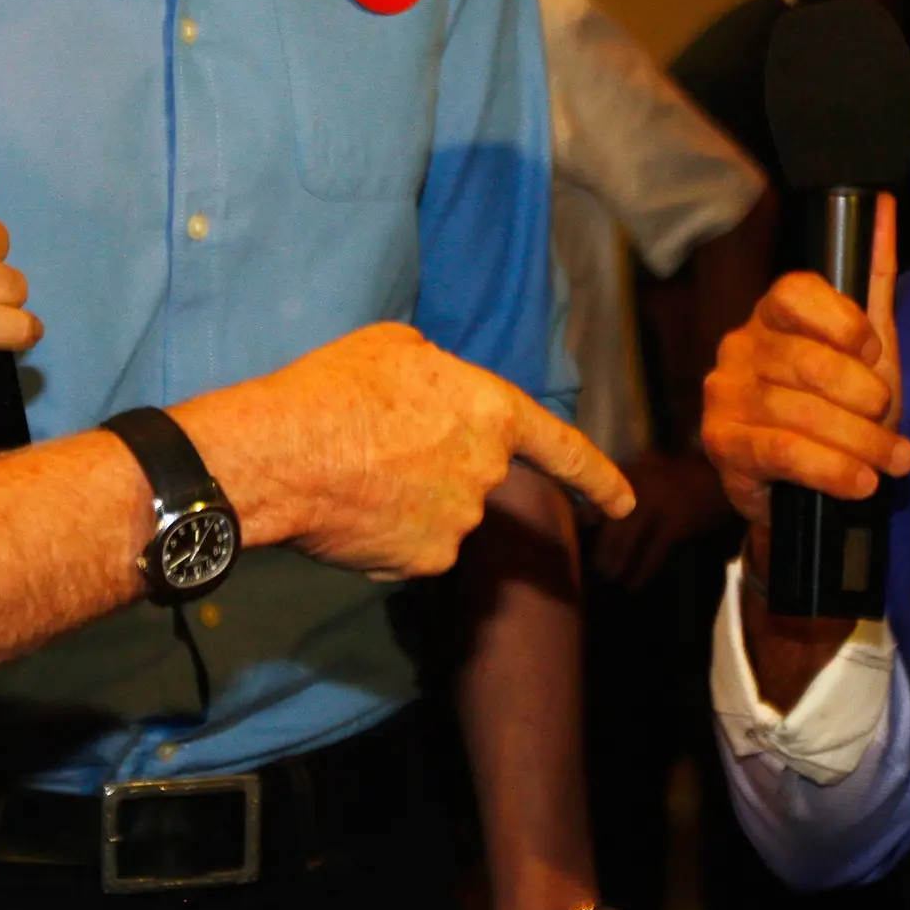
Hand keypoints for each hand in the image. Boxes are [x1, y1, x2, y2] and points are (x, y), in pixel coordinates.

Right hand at [179, 324, 633, 581]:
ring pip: (438, 515)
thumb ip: (440, 376)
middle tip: (374, 449)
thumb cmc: (333, 388)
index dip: (597, 477)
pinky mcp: (425, 561)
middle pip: (473, 477)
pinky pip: (410, 549)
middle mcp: (488, 473)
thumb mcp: (396, 347)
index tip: (624, 503)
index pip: (562, 449)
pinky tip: (349, 510)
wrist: (284, 452)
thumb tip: (440, 397)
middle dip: (434, 469)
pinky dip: (383, 536)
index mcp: (492, 412)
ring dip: (404, 502)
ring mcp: (460, 522)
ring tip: (352, 473)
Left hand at [587, 453, 737, 587]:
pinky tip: (633, 585)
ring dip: (614, 562)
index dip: (582, 522)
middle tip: (592, 569)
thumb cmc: (683, 477)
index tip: (577, 541)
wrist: (723, 476)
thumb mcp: (648, 469)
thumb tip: (589, 515)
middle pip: (607, 522)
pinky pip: (651, 553)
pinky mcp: (676, 523)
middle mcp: (637, 485)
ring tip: (610, 578)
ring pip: (625, 539)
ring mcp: (657, 503)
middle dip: (598, 548)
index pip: (593, 496)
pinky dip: (640, 572)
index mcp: (628, 472)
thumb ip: (622, 487)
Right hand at [701, 195, 909, 536]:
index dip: (841, 320)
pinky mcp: (722, 444)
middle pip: (807, 361)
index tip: (872, 352)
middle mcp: (740, 347)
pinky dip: (831, 469)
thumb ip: (873, 278)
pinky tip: (861, 481)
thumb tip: (882, 206)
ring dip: (861, 442)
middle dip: (865, 399)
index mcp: (773, 314)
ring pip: (800, 412)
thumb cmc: (838, 407)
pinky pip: (782, 451)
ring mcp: (725, 396)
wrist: (807, 486)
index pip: (796, 292)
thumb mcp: (868, 347)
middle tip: (891, 421)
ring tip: (894, 461)